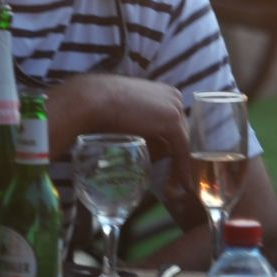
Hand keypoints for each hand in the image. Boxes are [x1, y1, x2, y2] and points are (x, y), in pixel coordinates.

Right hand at [47, 75, 192, 200]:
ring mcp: (174, 107)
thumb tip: (147, 148)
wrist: (94, 100)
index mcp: (163, 92)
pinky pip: (182, 150)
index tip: (169, 163)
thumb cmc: (102, 105)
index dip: (171, 144)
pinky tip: (182, 184)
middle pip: (180, 132)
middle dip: (177, 155)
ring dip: (179, 164)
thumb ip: (141, 126)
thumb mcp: (127, 115)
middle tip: (173, 177)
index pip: (173, 123)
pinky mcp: (172, 121)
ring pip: (182, 142)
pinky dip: (182, 168)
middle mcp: (173, 96)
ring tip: (175, 185)